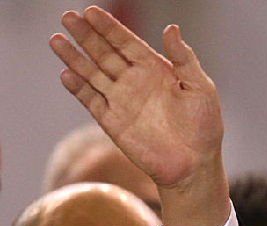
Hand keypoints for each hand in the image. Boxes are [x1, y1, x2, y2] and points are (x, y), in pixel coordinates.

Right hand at [50, 6, 228, 225]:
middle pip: (104, 53)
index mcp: (156, 70)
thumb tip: (170, 27)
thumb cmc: (204, 127)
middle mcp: (135, 82)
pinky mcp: (113, 122)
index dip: (109, 28)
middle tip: (68, 17)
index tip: (91, 11)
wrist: (194, 165)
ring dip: (74, 57)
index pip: (127, 42)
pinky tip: (67, 75)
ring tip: (57, 40)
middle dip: (86, 35)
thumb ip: (184, 58)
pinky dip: (78, 88)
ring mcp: (122, 101)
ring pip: (92, 73)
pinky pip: (91, 101)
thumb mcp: (201, 89)